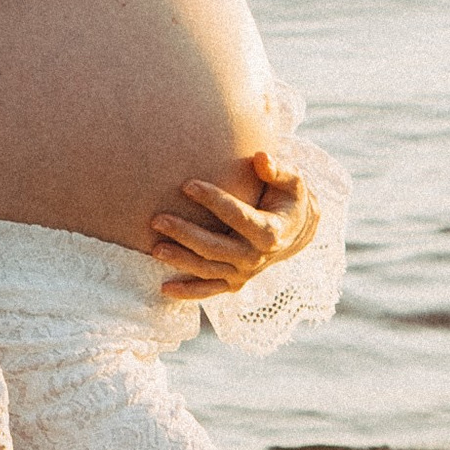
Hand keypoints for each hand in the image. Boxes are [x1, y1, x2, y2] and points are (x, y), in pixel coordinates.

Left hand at [150, 148, 318, 297]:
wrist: (295, 232)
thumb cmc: (289, 199)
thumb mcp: (293, 182)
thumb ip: (278, 170)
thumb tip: (260, 156)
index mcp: (270, 232)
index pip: (238, 216)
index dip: (214, 200)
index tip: (188, 184)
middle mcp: (257, 257)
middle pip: (216, 247)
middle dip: (185, 234)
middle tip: (158, 220)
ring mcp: (244, 273)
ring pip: (208, 269)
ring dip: (181, 260)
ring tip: (154, 248)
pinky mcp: (235, 283)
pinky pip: (208, 290)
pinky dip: (187, 292)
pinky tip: (164, 288)